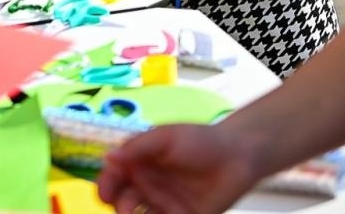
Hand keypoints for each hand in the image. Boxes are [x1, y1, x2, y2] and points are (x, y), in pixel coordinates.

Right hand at [97, 123, 260, 213]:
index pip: (113, 177)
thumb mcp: (166, 137)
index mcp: (139, 163)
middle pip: (121, 202)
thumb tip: (108, 157)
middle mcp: (147, 186)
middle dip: (119, 207)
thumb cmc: (200, 140)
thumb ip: (138, 147)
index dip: (105, 186)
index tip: (106, 194)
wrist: (239, 156)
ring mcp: (163, 205)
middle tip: (127, 210)